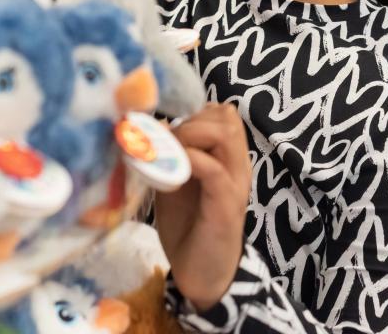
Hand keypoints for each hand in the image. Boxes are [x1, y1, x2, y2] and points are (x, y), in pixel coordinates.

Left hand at [155, 103, 251, 310]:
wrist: (203, 276)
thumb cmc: (188, 227)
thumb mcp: (175, 185)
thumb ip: (170, 158)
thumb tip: (150, 131)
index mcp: (228, 157)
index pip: (223, 114)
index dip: (195, 113)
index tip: (168, 131)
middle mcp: (237, 164)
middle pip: (227, 117)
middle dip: (191, 120)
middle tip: (166, 143)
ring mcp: (235, 182)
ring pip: (225, 134)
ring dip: (191, 135)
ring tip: (169, 154)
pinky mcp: (226, 204)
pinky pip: (213, 169)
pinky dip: (189, 161)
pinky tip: (171, 172)